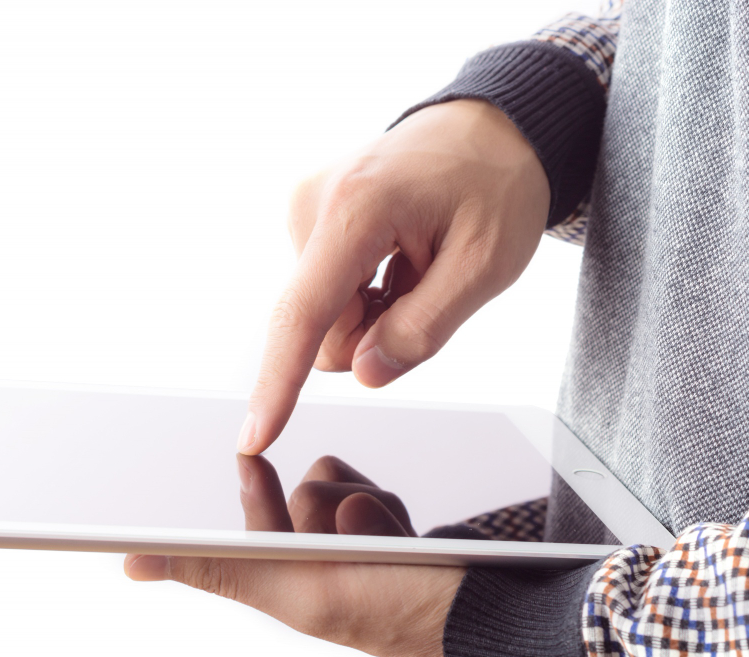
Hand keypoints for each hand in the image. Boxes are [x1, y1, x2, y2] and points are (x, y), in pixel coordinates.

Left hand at [125, 454, 463, 656]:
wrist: (470, 606)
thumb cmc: (383, 612)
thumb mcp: (291, 588)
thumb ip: (215, 567)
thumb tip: (131, 563)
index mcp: (271, 578)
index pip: (243, 521)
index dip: (250, 494)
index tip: (247, 459)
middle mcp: (299, 556)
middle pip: (299, 489)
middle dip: (330, 510)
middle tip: (357, 540)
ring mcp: (337, 538)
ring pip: (331, 479)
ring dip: (364, 506)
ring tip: (386, 545)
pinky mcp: (371, 521)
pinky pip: (363, 481)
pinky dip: (385, 504)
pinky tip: (401, 534)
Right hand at [238, 99, 549, 453]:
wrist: (489, 126)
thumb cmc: (496, 184)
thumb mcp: (486, 265)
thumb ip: (424, 327)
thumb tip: (364, 373)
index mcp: (357, 210)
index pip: (306, 314)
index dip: (279, 384)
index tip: (253, 437)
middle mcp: (313, 205)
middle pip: (322, 327)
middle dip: (373, 333)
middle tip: (428, 289)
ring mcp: (305, 208)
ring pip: (324, 315)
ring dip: (373, 313)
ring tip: (416, 266)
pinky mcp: (308, 217)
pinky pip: (326, 291)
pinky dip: (365, 294)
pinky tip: (398, 260)